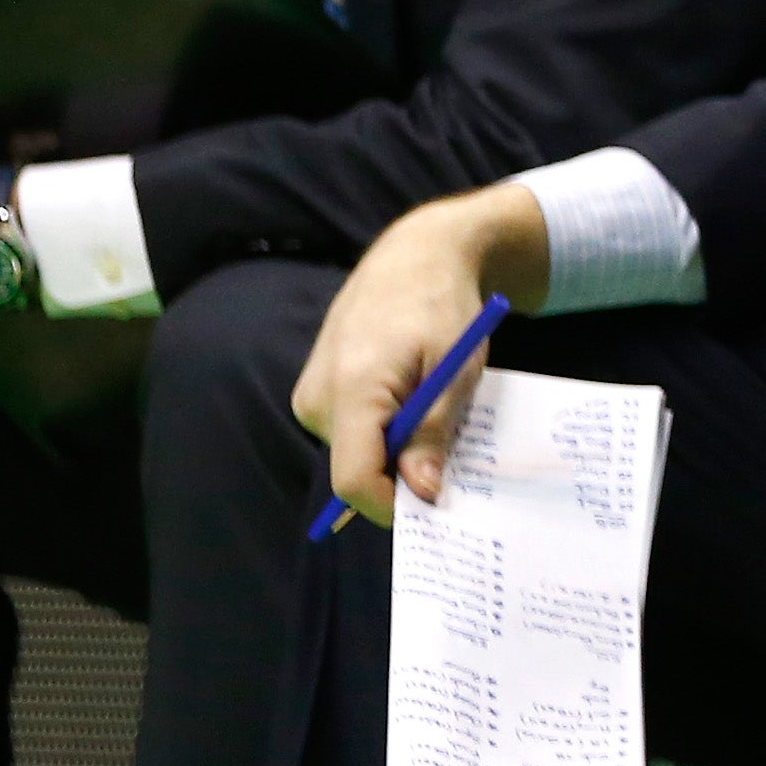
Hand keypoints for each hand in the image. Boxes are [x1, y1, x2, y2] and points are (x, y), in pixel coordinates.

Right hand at [291, 187, 541, 523]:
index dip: (393, 506)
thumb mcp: (456, 372)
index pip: (353, 479)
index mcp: (351, 390)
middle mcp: (317, 398)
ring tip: (430, 403)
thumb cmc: (442, 308)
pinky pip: (352, 435)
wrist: (412, 259)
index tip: (436, 503)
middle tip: (451, 441)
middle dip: (404, 473)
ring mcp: (309, 397)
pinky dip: (384, 431)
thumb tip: (421, 494)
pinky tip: (409, 398)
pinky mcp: (313, 395)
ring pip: (357, 456)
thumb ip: (434, 433)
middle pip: (358, 471)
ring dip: (398, 448)